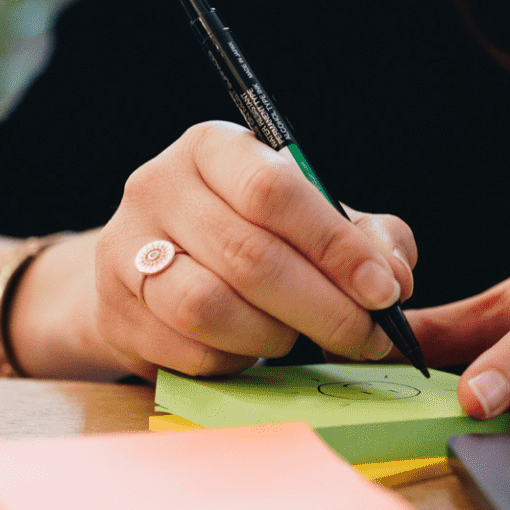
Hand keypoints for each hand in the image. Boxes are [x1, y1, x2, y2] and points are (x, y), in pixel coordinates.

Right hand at [19, 121, 417, 378]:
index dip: (336, 247)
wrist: (153, 269)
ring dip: (275, 336)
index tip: (384, 291)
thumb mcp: (311, 218)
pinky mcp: (115, 312)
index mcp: (213, 147)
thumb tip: (394, 277)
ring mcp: (125, 250)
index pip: (274, 191)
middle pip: (249, 256)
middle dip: (324, 308)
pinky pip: (189, 351)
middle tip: (366, 337)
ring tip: (299, 338)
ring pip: (211, 309)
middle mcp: (159, 187)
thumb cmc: (248, 236)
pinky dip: (236, 362)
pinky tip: (251, 351)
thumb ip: (367, 238)